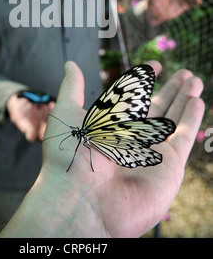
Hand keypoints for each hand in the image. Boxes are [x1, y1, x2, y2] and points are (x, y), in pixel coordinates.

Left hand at [0, 61, 203, 237]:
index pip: (132, 97)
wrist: (81, 202)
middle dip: (171, 89)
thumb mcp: (66, 114)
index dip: (143, 80)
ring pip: (173, 119)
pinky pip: (184, 139)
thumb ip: (72, 87)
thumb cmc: (68, 157)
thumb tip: (70, 64)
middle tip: (184, 73)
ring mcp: (151, 151)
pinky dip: (192, 119)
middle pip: (156, 107)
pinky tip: (197, 101)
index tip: (154, 64)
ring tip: (194, 80)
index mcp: (109, 123)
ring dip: (184, 99)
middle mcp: (131, 136)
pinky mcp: (169, 166)